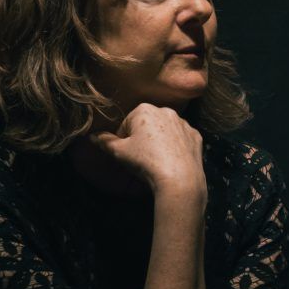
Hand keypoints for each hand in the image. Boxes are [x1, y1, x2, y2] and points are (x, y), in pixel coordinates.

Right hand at [90, 104, 206, 210]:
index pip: (126, 124)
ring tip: (157, 161)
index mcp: (144, 110)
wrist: (179, 178)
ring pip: (165, 131)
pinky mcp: (196, 136)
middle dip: (142, 139)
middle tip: (140, 158)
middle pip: (147, 125)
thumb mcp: (119, 152)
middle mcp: (166, 111)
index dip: (124, 140)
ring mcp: (183, 123)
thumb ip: (104, 141)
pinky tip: (172, 161)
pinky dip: (176, 147)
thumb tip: (92, 136)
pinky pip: (181, 139)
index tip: (127, 154)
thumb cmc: (145, 161)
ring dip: (159, 142)